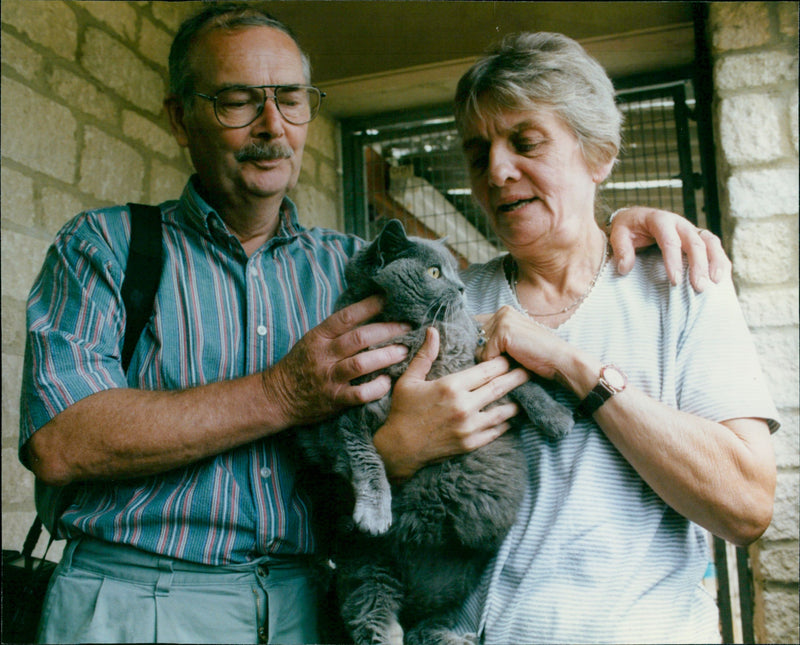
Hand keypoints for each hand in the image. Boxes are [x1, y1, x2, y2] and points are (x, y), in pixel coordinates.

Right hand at [262, 295, 410, 427]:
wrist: (277, 397)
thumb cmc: (301, 365)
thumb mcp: (313, 341)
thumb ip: (336, 330)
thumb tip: (368, 313)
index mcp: (319, 336)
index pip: (346, 316)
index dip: (369, 306)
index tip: (389, 299)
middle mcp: (324, 355)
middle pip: (360, 338)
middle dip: (388, 330)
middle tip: (408, 327)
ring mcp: (329, 378)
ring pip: (361, 364)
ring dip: (386, 356)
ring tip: (404, 352)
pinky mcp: (334, 399)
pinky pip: (360, 394)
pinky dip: (377, 387)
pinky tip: (388, 381)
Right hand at [373, 327, 527, 479]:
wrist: (400, 448)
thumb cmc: (403, 411)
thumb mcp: (409, 380)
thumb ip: (425, 355)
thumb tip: (433, 330)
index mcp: (450, 387)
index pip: (485, 370)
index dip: (500, 362)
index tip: (509, 356)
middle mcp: (463, 406)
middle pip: (498, 388)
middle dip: (516, 377)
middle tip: (529, 370)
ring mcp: (469, 427)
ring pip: (502, 411)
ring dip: (516, 401)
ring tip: (526, 393)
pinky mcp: (470, 444)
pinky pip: (495, 431)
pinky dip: (506, 423)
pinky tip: (511, 417)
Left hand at [608, 207, 730, 291]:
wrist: (637, 218)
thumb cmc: (628, 228)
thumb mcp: (619, 234)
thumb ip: (621, 249)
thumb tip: (624, 268)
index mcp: (660, 220)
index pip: (669, 240)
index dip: (673, 261)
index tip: (675, 281)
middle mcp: (679, 223)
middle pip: (694, 242)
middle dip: (698, 265)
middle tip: (699, 287)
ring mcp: (691, 229)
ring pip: (710, 242)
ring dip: (715, 261)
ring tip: (716, 282)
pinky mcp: (698, 237)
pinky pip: (714, 246)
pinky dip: (720, 260)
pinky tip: (720, 278)